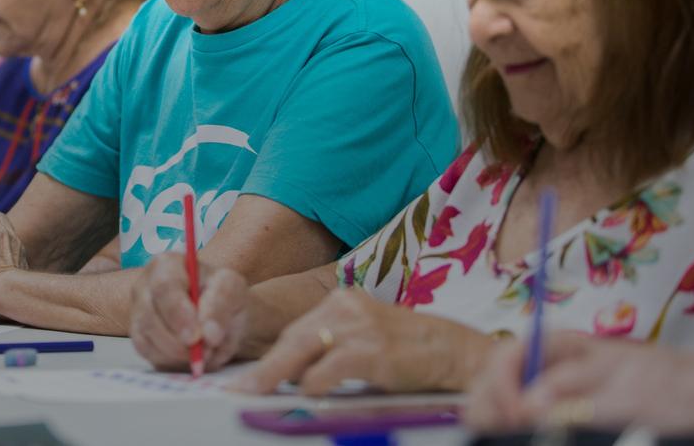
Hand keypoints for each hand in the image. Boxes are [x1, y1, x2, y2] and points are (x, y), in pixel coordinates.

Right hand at [130, 252, 248, 372]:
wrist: (220, 317)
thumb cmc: (224, 297)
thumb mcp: (232, 290)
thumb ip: (221, 304)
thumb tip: (209, 333)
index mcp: (167, 265)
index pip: (164, 286)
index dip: (178, 313)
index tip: (196, 337)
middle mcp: (145, 285)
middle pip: (149, 315)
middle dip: (176, 340)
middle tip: (202, 353)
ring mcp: (138, 312)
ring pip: (146, 338)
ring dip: (177, 353)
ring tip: (204, 352)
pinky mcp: (138, 336)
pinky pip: (148, 353)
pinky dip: (171, 361)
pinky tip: (189, 356)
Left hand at [231, 289, 492, 394]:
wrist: (452, 350)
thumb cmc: (406, 351)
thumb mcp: (363, 337)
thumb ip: (330, 348)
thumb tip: (293, 374)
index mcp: (341, 301)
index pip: (296, 330)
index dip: (271, 355)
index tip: (248, 375)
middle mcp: (346, 306)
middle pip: (293, 337)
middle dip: (266, 366)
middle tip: (242, 387)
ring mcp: (359, 325)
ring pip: (303, 349)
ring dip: (278, 374)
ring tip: (258, 391)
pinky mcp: (371, 348)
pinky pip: (329, 367)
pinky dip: (315, 383)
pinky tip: (309, 393)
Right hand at [465, 333, 693, 433]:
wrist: (688, 398)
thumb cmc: (661, 388)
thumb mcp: (622, 391)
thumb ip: (575, 395)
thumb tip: (529, 404)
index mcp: (555, 346)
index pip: (507, 357)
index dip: (502, 386)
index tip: (515, 417)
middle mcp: (542, 363)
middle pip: (493, 377)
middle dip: (488, 403)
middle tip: (495, 431)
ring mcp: (543, 387)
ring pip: (499, 397)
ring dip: (493, 415)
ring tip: (498, 434)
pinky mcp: (551, 411)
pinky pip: (517, 415)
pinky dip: (507, 425)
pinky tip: (509, 434)